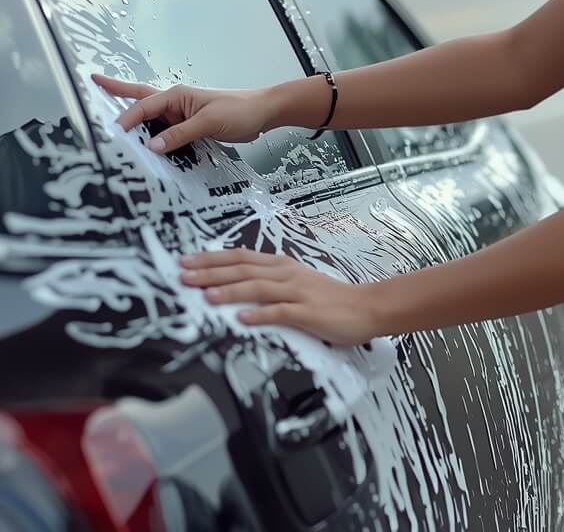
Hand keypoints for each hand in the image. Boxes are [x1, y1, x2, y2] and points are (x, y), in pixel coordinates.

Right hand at [91, 73, 275, 153]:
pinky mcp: (191, 127)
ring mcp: (182, 115)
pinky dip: (154, 137)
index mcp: (177, 96)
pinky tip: (145, 143)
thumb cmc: (240, 110)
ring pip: (152, 119)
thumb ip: (180, 134)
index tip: (113, 132)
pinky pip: (166, 132)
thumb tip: (152, 146)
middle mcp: (176, 103)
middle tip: (94, 83)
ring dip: (135, 121)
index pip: (143, 107)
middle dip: (118, 93)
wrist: (264, 112)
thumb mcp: (208, 122)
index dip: (126, 119)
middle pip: (141, 101)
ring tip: (111, 122)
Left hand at [179, 248, 384, 345]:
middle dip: (211, 272)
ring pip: (258, 287)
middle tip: (184, 276)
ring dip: (230, 291)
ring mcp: (297, 292)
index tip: (187, 261)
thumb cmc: (330, 298)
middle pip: (243, 269)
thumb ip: (270, 283)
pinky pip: (281, 312)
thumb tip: (236, 286)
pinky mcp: (308, 312)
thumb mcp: (297, 283)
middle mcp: (287, 274)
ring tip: (206, 296)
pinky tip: (242, 319)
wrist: (365, 306)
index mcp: (282, 266)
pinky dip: (260, 314)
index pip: (241, 257)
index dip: (212, 259)